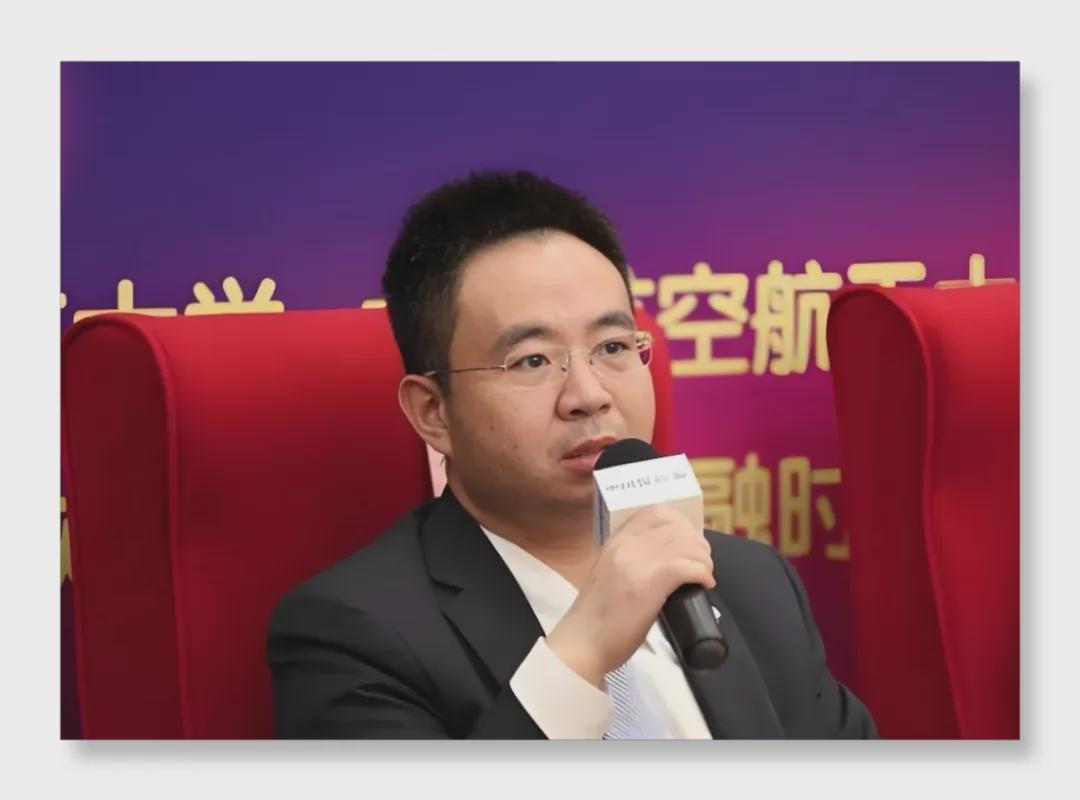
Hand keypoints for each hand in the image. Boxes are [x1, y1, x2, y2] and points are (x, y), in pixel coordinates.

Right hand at [545, 505, 714, 686]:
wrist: (583, 642)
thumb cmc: (595, 617)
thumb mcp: (609, 573)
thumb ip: (629, 560)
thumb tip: (661, 562)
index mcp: (616, 540)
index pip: (656, 512)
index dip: (681, 523)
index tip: (688, 542)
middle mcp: (627, 544)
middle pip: (678, 527)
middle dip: (697, 543)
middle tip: (701, 562)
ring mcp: (639, 561)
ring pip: (688, 545)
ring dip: (703, 559)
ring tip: (704, 575)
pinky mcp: (651, 582)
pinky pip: (690, 566)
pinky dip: (703, 574)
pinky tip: (704, 585)